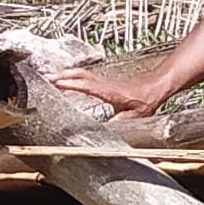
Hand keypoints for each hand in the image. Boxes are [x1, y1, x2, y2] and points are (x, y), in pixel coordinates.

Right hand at [52, 61, 170, 117]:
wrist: (156, 86)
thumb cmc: (147, 98)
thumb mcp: (136, 115)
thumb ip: (121, 122)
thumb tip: (106, 131)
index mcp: (109, 91)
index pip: (86, 85)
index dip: (70, 84)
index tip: (56, 83)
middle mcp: (104, 83)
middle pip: (79, 75)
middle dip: (62, 75)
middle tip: (46, 77)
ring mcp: (104, 80)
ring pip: (81, 73)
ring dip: (66, 74)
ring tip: (52, 77)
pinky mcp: (105, 81)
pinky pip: (85, 76)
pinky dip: (74, 76)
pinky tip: (70, 79)